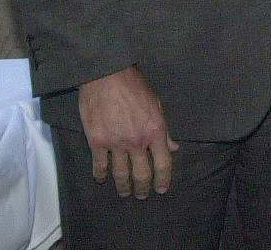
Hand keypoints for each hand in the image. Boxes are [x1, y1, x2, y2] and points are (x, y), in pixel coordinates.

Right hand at [77, 66, 177, 197]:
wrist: (106, 76)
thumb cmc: (134, 86)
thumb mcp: (157, 105)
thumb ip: (164, 130)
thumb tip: (173, 147)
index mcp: (155, 131)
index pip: (164, 163)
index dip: (163, 179)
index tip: (161, 189)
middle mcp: (137, 141)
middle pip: (142, 174)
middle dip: (142, 188)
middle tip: (141, 195)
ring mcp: (115, 143)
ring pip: (120, 174)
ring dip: (123, 186)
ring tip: (124, 192)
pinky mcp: (96, 142)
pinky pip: (99, 165)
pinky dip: (101, 175)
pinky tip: (102, 179)